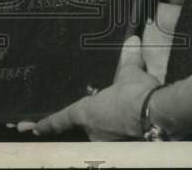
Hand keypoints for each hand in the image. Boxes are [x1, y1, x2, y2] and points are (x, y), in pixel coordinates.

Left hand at [17, 35, 159, 139]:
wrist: (158, 113)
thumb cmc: (136, 92)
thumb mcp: (131, 72)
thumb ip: (128, 60)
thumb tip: (131, 41)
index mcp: (87, 112)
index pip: (61, 118)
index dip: (47, 123)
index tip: (32, 128)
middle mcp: (93, 131)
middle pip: (86, 126)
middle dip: (96, 119)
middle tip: (111, 109)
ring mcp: (109, 143)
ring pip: (105, 134)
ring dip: (114, 125)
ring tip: (131, 115)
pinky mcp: (126, 150)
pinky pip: (120, 139)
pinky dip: (127, 132)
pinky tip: (140, 125)